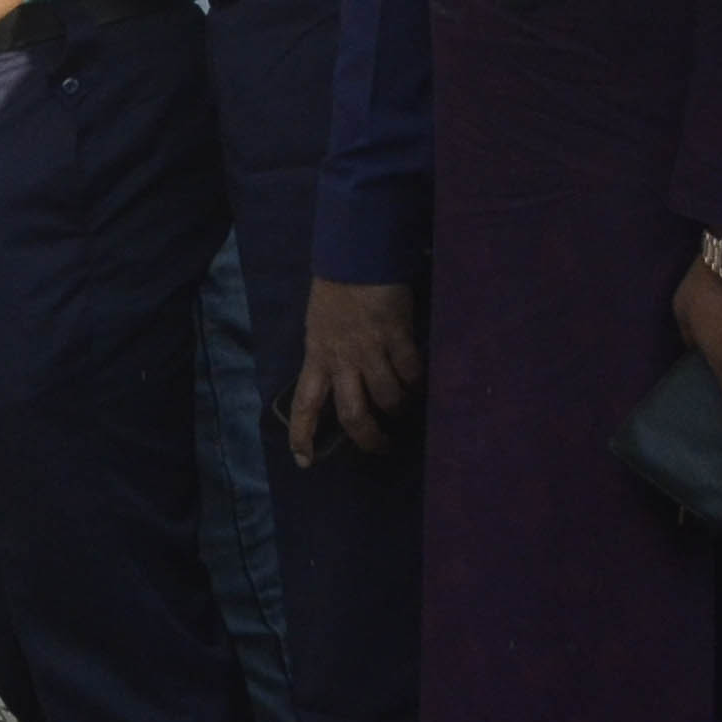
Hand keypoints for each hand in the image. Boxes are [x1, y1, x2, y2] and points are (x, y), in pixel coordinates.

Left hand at [289, 277, 423, 462]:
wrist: (355, 260)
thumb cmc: (336, 296)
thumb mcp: (320, 330)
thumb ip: (329, 358)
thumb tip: (342, 388)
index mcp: (317, 357)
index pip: (304, 403)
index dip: (302, 435)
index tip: (303, 461)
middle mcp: (341, 359)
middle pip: (352, 414)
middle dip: (369, 438)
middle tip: (382, 446)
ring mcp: (370, 349)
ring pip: (388, 398)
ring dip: (399, 407)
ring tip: (403, 403)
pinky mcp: (396, 336)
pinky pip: (412, 372)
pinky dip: (418, 381)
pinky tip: (419, 379)